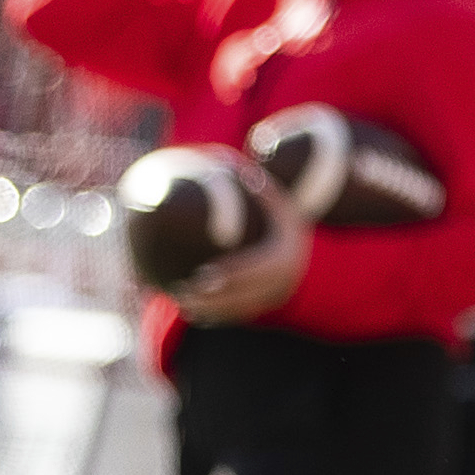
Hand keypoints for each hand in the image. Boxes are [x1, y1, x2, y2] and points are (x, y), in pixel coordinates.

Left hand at [173, 160, 310, 324]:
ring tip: (181, 301)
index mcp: (290, 245)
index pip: (263, 266)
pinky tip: (190, 309)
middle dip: (220, 298)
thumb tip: (227, 161)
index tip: (203, 275)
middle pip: (253, 293)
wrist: (293, 229)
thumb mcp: (264, 187)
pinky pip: (243, 311)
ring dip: (214, 309)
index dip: (235, 273)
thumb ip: (251, 180)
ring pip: (246, 308)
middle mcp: (291, 273)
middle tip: (186, 292)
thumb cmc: (266, 202)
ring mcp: (280, 290)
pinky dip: (218, 313)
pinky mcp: (269, 300)